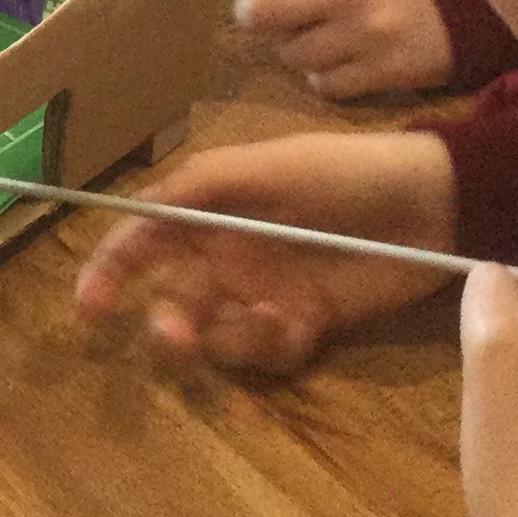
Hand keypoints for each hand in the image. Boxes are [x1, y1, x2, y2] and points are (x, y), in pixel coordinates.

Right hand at [73, 128, 458, 372]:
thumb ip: (204, 184)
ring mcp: (265, 292)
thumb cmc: (340, 170)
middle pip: (174, 298)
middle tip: (175, 335)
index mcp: (210, 210)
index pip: (145, 240)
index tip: (89, 304)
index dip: (111, 269)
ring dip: (224, 338)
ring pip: (218, 333)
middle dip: (167, 321)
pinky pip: (269, 352)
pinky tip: (295, 325)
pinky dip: (272, 346)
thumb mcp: (269, 165)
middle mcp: (228, 254)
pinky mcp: (306, 324)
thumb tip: (140, 206)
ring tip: (264, 322)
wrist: (428, 204)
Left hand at [227, 0, 454, 97]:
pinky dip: (323, 77)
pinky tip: (340, 59)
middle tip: (260, 14)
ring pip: (291, 54)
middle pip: (260, 11)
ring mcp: (368, 32)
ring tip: (316, 35)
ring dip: (294, 49)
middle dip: (253, 15)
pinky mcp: (386, 71)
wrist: (471, 4)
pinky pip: (324, 85)